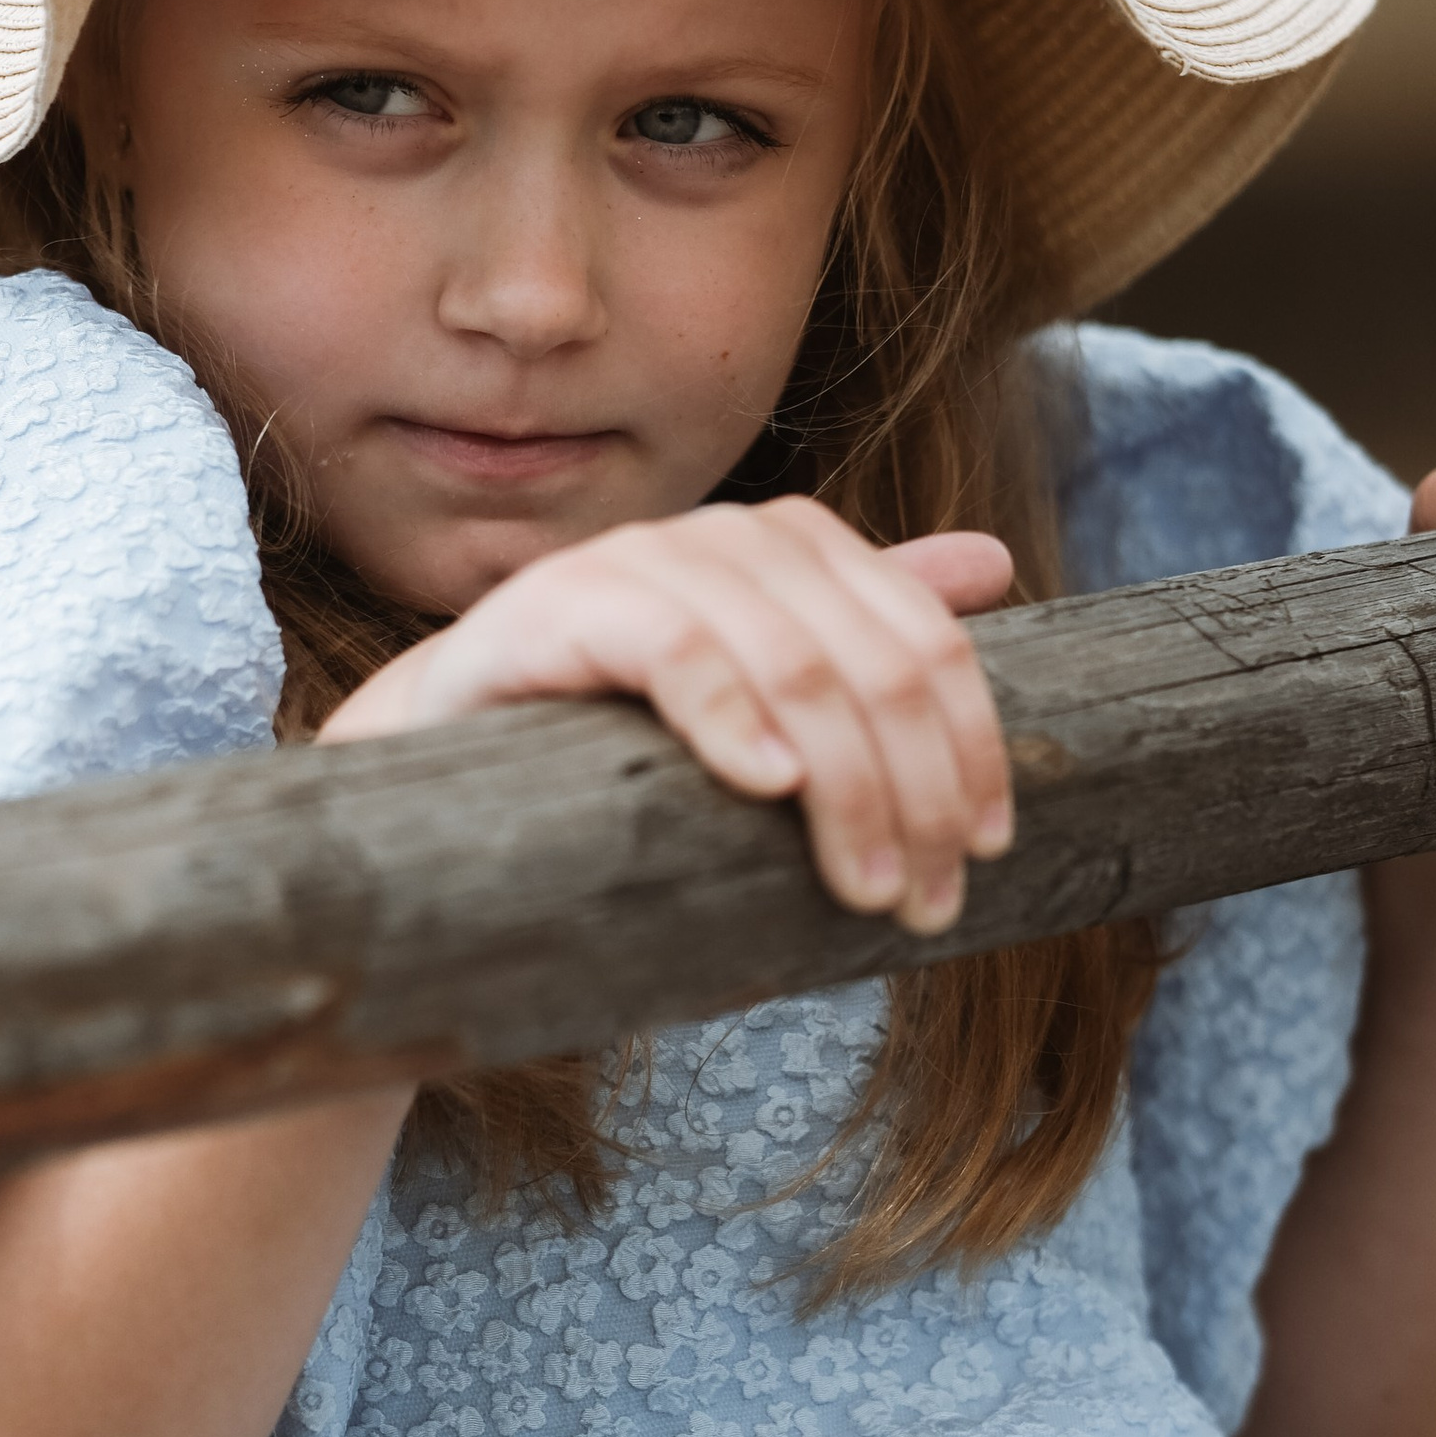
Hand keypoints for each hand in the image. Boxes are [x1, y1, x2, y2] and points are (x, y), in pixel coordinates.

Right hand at [317, 500, 1017, 935]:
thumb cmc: (615, 754)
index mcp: (788, 549)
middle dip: (918, 787)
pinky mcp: (555, 605)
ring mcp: (637, 561)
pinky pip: (671, 643)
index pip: (922, 638)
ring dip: (846, 783)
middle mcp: (722, 537)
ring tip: (866, 883)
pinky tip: (764, 786)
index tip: (989, 848)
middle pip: (870, 657)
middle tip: (930, 899)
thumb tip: (997, 562)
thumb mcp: (759, 704)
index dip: (971, 743)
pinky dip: (729, 714)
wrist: (438, 773)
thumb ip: (862, 634)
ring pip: (790, 656)